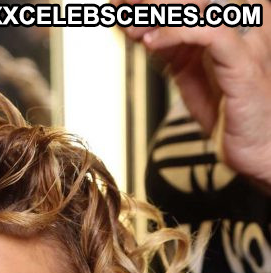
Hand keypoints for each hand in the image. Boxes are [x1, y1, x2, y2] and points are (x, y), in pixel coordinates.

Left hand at [122, 0, 270, 187]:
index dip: (154, 4)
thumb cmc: (231, 120)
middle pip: (192, 1)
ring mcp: (245, 41)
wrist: (260, 153)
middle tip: (120, 6)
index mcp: (226, 27)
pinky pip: (210, 33)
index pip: (188, 5)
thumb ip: (172, 53)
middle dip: (151, 3)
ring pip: (199, 8)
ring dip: (158, 13)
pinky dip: (175, 34)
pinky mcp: (244, 63)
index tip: (120, 5)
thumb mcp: (191, 79)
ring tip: (131, 23)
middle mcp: (239, 26)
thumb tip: (141, 32)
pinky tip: (150, 42)